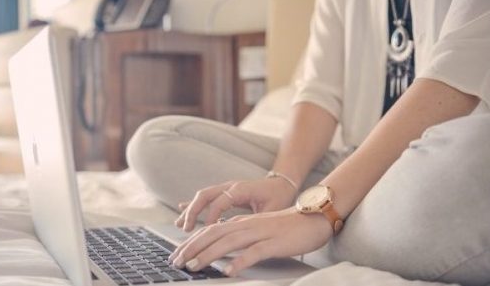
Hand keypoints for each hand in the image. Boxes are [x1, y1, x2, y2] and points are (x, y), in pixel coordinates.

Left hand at [169, 208, 332, 276]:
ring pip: (229, 242)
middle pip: (213, 235)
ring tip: (194, 267)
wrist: (313, 218)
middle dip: (192, 249)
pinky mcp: (274, 243)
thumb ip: (239, 236)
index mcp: (241, 223)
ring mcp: (260, 233)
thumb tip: (220, 249)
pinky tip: (229, 271)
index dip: (191, 243)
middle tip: (177, 262)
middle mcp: (247, 225)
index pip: (210, 231)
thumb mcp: (257, 229)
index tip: (177, 255)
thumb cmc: (286, 227)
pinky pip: (254, 252)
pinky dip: (240, 262)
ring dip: (208, 255)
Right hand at [175, 177, 297, 231]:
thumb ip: (257, 220)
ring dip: (191, 209)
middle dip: (193, 211)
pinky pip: (207, 198)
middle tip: (185, 228)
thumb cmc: (279, 196)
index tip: (208, 229)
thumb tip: (244, 234)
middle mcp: (231, 186)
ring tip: (180, 224)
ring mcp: (226, 188)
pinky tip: (182, 208)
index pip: (220, 202)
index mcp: (241, 189)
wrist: (283, 183)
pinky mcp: (226, 192)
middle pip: (205, 195)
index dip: (212, 216)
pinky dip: (194, 204)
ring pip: (203, 196)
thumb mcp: (272, 210)